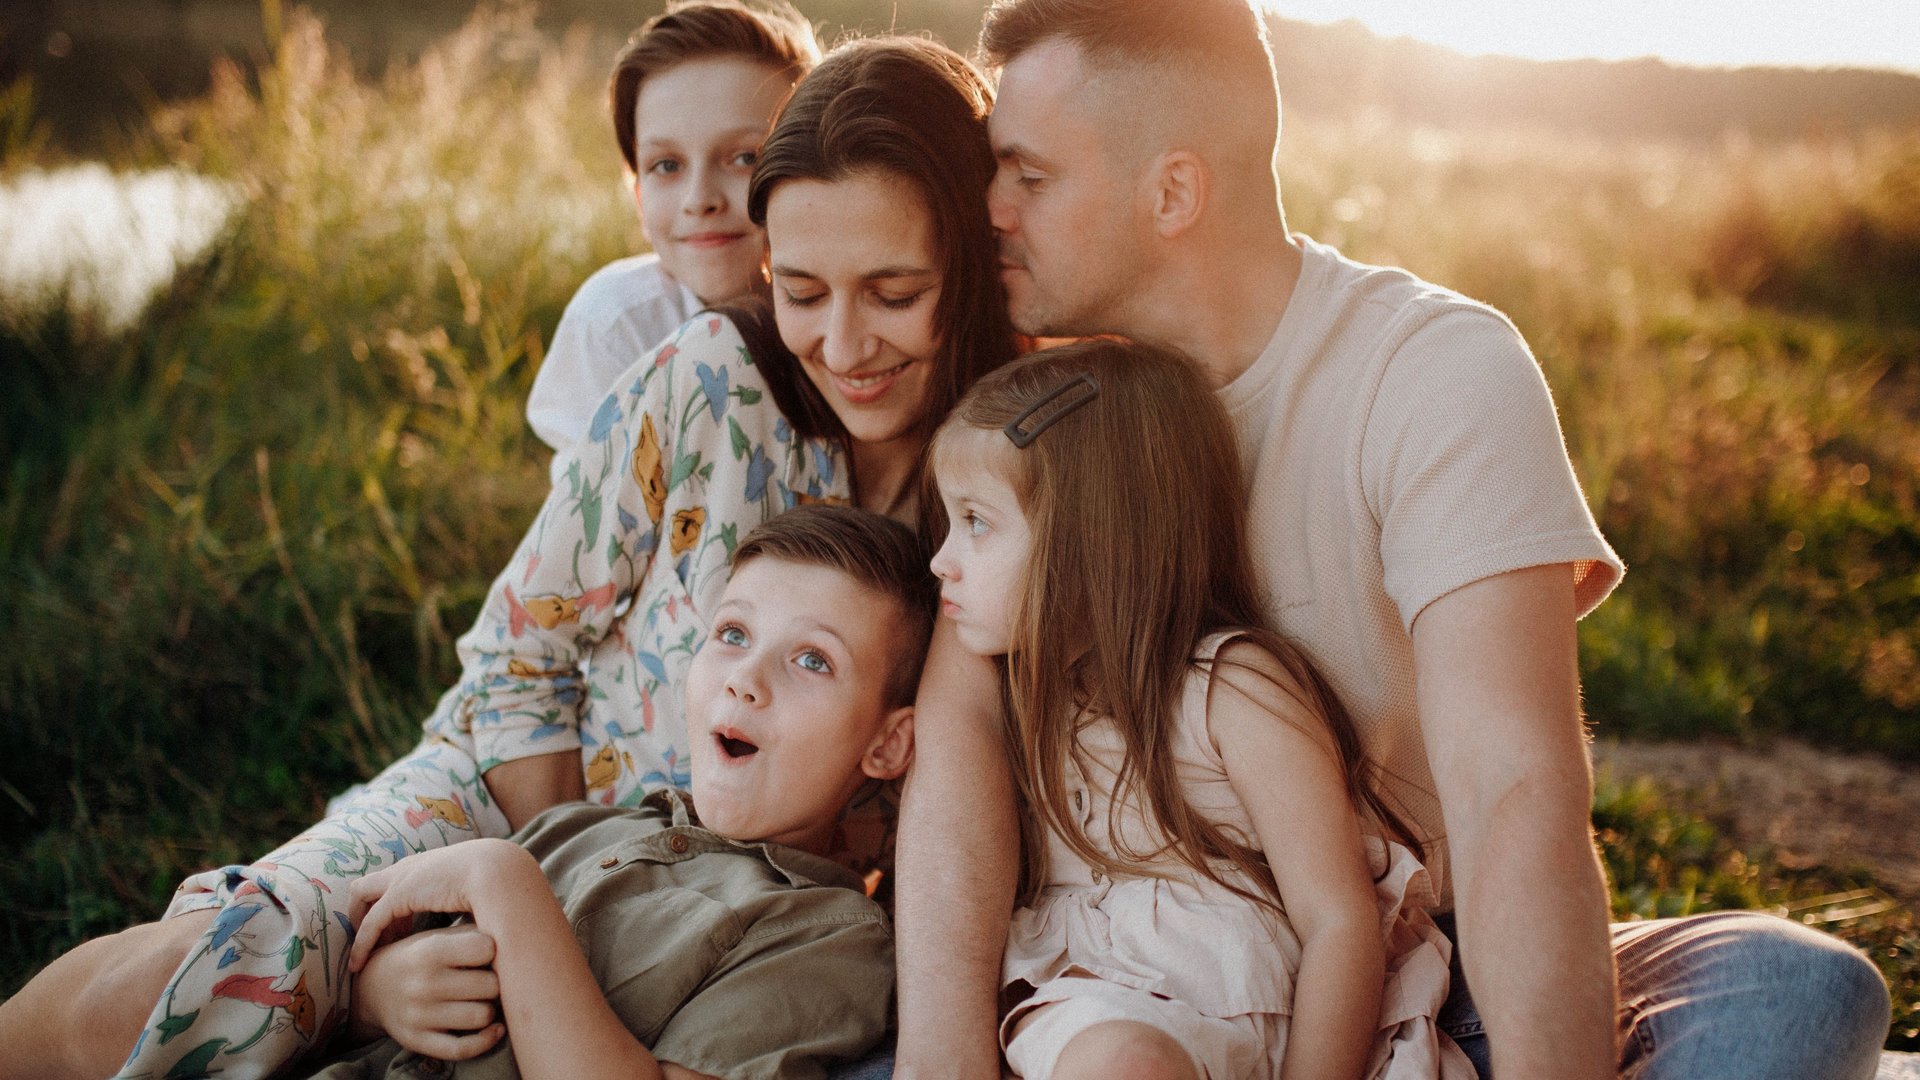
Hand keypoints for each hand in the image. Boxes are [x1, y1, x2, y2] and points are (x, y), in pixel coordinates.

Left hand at [348, 839, 530, 973]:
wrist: (500, 873)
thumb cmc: (498, 886)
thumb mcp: (479, 894)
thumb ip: (470, 905)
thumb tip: (478, 928)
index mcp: (430, 864)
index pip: (397, 880)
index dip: (394, 907)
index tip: (402, 931)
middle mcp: (410, 867)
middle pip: (372, 884)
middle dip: (368, 910)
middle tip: (381, 940)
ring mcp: (402, 878)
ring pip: (361, 895)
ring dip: (360, 922)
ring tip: (366, 952)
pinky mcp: (398, 895)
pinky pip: (371, 922)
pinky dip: (362, 943)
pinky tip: (359, 964)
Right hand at [350, 923, 504, 1059]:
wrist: (370, 989)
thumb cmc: (418, 957)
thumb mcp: (436, 936)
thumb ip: (472, 932)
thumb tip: (516, 929)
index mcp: (429, 950)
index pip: (486, 947)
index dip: (495, 949)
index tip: (490, 952)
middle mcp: (423, 983)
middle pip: (490, 985)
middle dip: (494, 981)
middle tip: (487, 979)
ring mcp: (419, 1015)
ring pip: (482, 1016)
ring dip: (489, 1009)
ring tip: (482, 1000)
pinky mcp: (418, 1041)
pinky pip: (463, 1049)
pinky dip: (485, 1040)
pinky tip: (494, 1029)